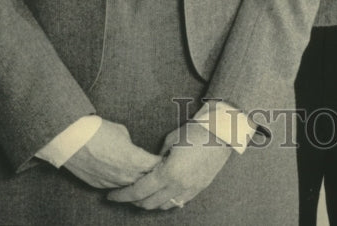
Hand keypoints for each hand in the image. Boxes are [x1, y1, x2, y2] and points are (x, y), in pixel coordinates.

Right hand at [62, 120, 161, 188]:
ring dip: (136, 179)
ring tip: (139, 170)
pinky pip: (115, 186)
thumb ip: (132, 146)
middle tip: (153, 165)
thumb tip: (134, 151)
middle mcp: (125, 175)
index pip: (155, 166)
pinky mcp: (99, 185)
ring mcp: (112, 182)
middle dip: (150, 172)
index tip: (163, 157)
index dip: (160, 161)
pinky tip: (121, 174)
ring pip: (130, 186)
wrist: (74, 139)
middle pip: (145, 178)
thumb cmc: (99, 131)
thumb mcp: (123, 133)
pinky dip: (121, 182)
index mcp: (135, 160)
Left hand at [107, 120, 231, 209]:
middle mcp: (178, 185)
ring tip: (142, 195)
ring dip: (150, 203)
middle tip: (124, 195)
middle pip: (149, 203)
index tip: (111, 196)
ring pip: (164, 205)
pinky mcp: (200, 187)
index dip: (123, 195)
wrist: (224, 132)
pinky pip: (179, 201)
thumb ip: (159, 155)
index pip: (139, 191)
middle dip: (133, 201)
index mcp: (168, 173)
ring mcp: (191, 189)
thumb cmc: (197, 130)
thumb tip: (152, 163)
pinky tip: (163, 193)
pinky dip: (167, 200)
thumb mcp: (172, 138)